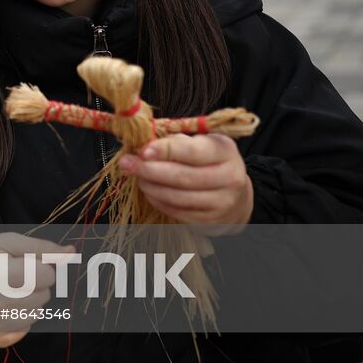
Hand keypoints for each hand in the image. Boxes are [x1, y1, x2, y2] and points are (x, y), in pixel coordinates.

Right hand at [0, 233, 71, 348]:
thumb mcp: (6, 242)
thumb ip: (40, 248)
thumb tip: (71, 253)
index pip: (47, 276)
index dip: (38, 266)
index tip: (21, 263)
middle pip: (43, 296)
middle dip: (34, 283)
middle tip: (11, 275)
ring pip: (35, 315)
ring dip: (28, 301)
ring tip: (7, 290)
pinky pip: (21, 332)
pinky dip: (19, 319)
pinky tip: (4, 306)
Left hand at [119, 133, 253, 228]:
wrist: (235, 193)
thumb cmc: (208, 160)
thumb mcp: (199, 142)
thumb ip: (174, 142)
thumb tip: (143, 145)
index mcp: (225, 150)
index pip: (192, 151)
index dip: (165, 151)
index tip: (143, 151)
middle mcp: (230, 177)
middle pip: (183, 176)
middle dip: (150, 170)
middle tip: (127, 164)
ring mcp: (223, 202)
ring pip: (178, 197)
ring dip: (151, 187)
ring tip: (137, 177)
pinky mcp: (212, 221)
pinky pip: (178, 212)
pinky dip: (159, 201)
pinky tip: (150, 191)